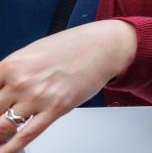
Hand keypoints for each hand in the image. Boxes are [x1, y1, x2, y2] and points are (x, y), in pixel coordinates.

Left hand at [0, 20, 136, 152]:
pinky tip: (5, 151)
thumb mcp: (32, 54)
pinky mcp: (56, 108)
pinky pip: (27, 134)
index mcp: (11, 65)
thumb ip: (10, 73)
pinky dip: (11, 147)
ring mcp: (38, 96)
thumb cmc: (71, 47)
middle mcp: (21, 81)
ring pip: (2, 127)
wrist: (104, 46)